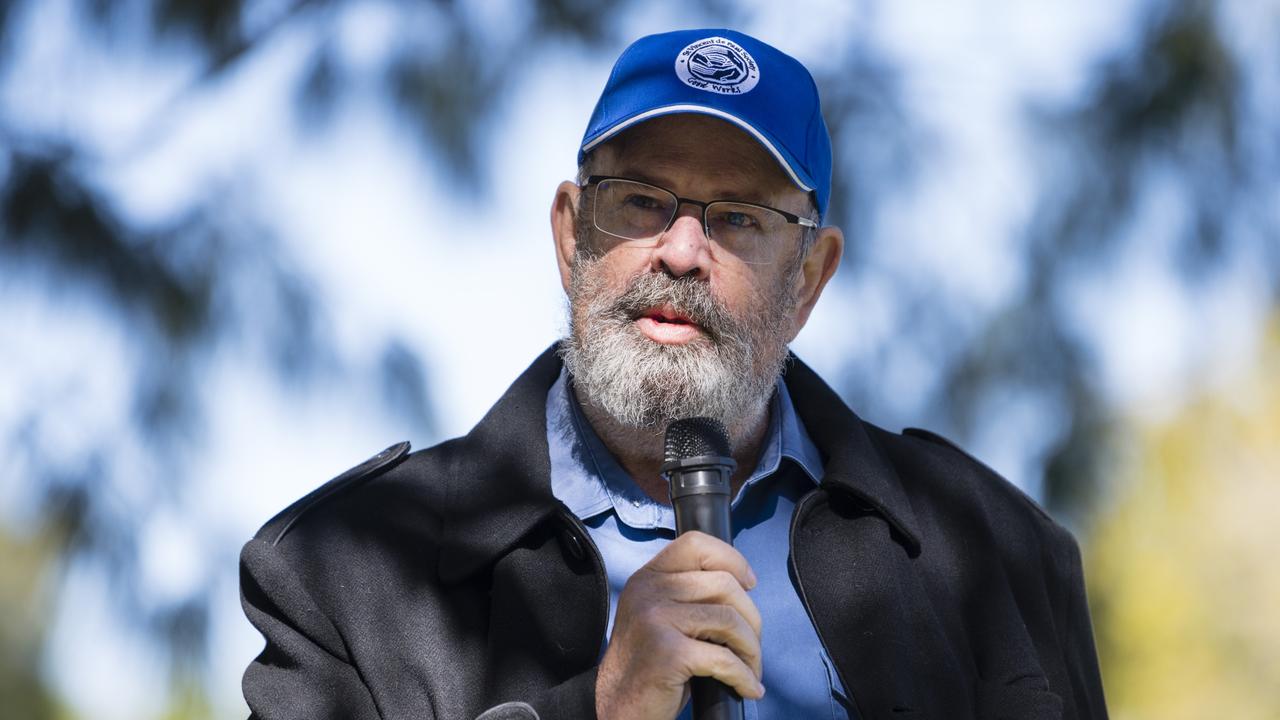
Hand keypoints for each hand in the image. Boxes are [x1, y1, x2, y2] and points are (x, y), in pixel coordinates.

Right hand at [595, 531, 764, 719]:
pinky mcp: (668, 652)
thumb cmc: (651, 665)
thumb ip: (689, 594)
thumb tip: (743, 585)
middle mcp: (649, 592)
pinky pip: (724, 658)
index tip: (749, 584)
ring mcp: (656, 620)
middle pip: (724, 584)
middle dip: (751, 619)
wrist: (618, 706)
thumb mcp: (662, 615)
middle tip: (751, 647)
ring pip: (729, 620)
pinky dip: (744, 677)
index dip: (731, 559)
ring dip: (751, 650)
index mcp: (648, 578)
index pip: (696, 544)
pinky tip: (748, 688)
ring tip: (751, 669)